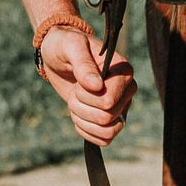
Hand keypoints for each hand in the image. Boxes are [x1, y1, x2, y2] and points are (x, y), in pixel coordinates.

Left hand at [35, 25, 135, 147]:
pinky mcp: (110, 119)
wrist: (59, 56)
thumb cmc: (66, 46)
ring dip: (83, 119)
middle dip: (81, 106)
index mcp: (123, 71)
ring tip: (76, 101)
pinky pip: (104, 139)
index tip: (79, 81)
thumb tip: (96, 86)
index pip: (109, 100)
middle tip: (75, 90)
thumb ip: (83, 63)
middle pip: (106, 118)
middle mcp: (126, 91)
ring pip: (108, 132)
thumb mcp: (70, 46)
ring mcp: (120, 107)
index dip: (86, 95)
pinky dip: (85, 130)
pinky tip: (78, 113)